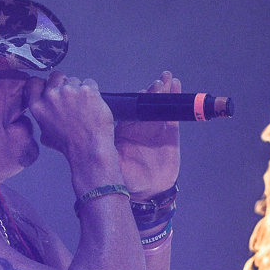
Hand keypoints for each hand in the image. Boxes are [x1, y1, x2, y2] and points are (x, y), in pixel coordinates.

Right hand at [24, 72, 114, 159]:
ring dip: (80, 90)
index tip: (50, 85)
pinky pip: (90, 83)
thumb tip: (44, 113)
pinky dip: (93, 92)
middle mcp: (51, 96)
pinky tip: (93, 105)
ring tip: (84, 107)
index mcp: (38, 106)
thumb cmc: (70, 145)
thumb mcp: (46, 135)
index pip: (34, 82)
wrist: (89, 149)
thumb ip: (42, 119)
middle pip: (56, 76)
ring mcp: (69, 91)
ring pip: (75, 80)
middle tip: (72, 96)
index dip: (44, 83)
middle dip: (63, 83)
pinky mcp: (87, 90)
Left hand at [114, 71, 181, 197]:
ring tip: (167, 78)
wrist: (149, 191)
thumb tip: (93, 142)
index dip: (134, 99)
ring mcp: (155, 129)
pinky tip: (176, 87)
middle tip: (157, 82)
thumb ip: (107, 153)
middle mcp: (140, 127)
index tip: (137, 91)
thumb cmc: (129, 179)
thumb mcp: (114, 166)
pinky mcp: (169, 134)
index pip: (128, 110)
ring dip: (163, 91)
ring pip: (159, 106)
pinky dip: (174, 102)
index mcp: (125, 131)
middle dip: (151, 92)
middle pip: (145, 104)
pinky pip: (172, 115)